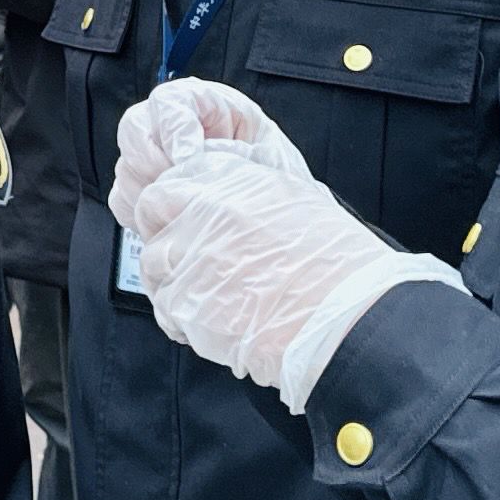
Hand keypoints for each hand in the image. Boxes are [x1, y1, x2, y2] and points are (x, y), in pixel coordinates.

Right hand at [108, 77, 304, 234]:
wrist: (277, 212)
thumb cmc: (274, 173)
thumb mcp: (269, 155)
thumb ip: (235, 153)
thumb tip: (196, 159)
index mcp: (204, 103)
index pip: (169, 102)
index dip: (175, 132)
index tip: (188, 161)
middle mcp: (170, 124)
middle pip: (134, 130)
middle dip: (154, 164)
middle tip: (180, 188)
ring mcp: (152, 156)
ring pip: (126, 168)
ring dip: (151, 193)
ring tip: (185, 208)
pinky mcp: (144, 188)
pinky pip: (124, 199)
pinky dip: (144, 214)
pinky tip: (174, 220)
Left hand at [137, 137, 457, 411]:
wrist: (348, 317)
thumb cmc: (336, 266)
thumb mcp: (294, 200)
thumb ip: (244, 193)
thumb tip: (218, 199)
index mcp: (232, 179)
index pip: (173, 179)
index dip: (177, 203)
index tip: (186, 220)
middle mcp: (205, 209)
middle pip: (152, 211)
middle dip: (163, 232)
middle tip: (189, 256)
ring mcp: (191, 254)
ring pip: (154, 262)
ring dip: (174, 279)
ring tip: (214, 295)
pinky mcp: (186, 301)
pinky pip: (166, 307)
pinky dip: (183, 317)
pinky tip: (218, 321)